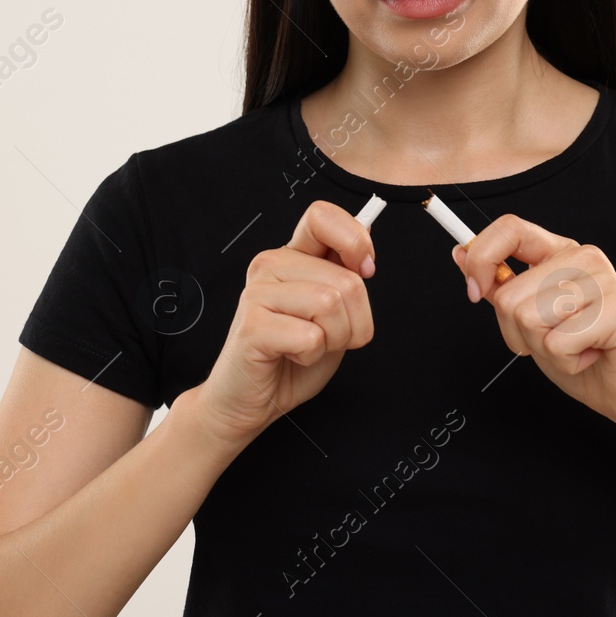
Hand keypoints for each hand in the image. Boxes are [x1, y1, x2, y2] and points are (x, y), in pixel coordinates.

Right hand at [195, 199, 375, 447]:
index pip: (322, 216)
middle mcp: (271, 266)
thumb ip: (345, 274)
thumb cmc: (291, 356)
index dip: (354, 240)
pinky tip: (291, 356)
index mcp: (291, 256)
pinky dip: (313, 356)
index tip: (364, 270)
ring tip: (307, 347)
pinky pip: (311, 336)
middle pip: (346, 279)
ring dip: (334, 339)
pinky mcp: (253, 325)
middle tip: (328, 337)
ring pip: (331, 304)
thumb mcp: (332, 312)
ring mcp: (258, 293)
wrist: (249, 401)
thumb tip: (366, 234)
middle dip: (356, 321)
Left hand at [454, 214, 615, 444]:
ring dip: (542, 349)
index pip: (510, 228)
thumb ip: (501, 286)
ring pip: (528, 318)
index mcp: (560, 252)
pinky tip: (589, 356)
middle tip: (552, 341)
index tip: (475, 291)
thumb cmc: (582, 355)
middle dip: (518, 333)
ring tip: (574, 347)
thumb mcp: (529, 319)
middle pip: (510, 294)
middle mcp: (583, 257)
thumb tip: (462, 253)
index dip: (482, 258)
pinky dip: (565, 363)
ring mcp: (603, 281)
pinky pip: (556, 343)